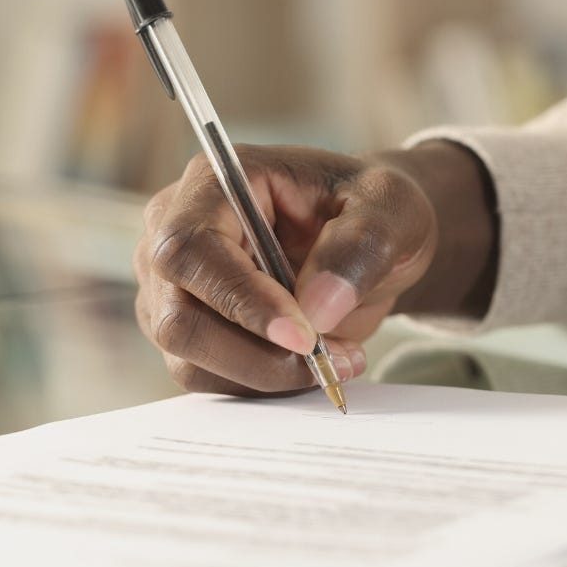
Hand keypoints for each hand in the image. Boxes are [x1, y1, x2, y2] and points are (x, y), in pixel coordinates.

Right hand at [133, 141, 495, 394]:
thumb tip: (317, 308)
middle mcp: (176, 232)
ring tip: (338, 356)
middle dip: (258, 354)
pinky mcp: (190, 330)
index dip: (241, 299)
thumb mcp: (393, 208)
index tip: (304, 336)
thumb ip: (361, 246)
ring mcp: (173, 287)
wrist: (371, 241)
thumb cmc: (373, 209)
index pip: (193, 249)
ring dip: (267, 374)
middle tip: (330, 357)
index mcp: (216, 182)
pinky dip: (263, 384)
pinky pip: (209, 378)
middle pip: (179, 317)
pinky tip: (311, 363)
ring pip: (191, 360)